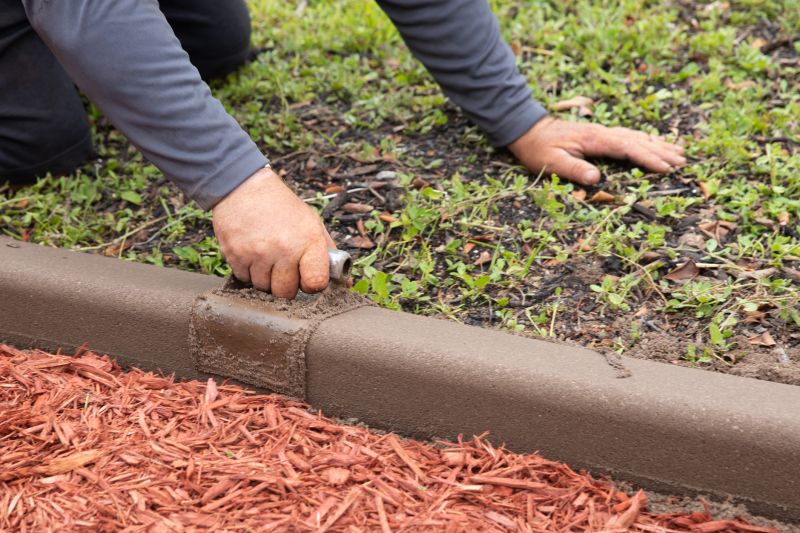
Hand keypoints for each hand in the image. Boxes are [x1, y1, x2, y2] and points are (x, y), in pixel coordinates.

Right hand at [212, 167, 335, 297]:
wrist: (243, 187)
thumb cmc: (281, 206)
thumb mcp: (311, 222)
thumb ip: (326, 251)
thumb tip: (341, 280)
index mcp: (308, 240)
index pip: (316, 283)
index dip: (312, 285)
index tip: (307, 278)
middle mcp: (284, 249)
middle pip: (286, 292)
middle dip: (286, 285)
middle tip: (284, 269)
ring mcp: (258, 254)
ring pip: (264, 288)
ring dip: (266, 279)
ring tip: (267, 258)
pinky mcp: (236, 256)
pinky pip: (244, 280)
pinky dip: (249, 273)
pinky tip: (252, 255)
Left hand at [508, 117, 685, 185]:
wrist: (529, 130)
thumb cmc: (538, 149)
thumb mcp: (550, 162)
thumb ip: (573, 169)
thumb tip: (595, 178)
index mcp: (594, 139)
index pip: (627, 148)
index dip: (647, 158)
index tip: (665, 168)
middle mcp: (603, 133)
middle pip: (638, 141)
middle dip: (661, 151)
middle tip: (683, 162)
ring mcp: (603, 132)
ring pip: (637, 137)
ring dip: (658, 145)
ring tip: (680, 153)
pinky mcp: (602, 135)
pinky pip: (629, 137)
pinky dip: (646, 141)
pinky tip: (657, 144)